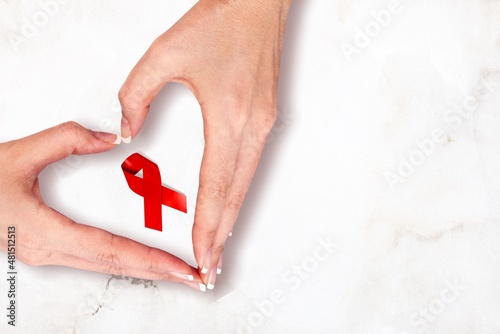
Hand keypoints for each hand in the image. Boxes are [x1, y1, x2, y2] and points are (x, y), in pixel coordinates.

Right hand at [0, 122, 204, 290]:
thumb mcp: (17, 154)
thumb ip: (65, 139)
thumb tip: (108, 137)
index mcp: (45, 232)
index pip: (113, 251)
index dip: (152, 260)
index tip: (182, 268)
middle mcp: (50, 250)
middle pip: (117, 266)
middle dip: (160, 273)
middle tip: (196, 277)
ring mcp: (48, 254)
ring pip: (108, 267)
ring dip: (146, 270)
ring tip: (178, 272)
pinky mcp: (47, 249)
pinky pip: (96, 261)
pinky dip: (125, 262)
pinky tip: (141, 261)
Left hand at [118, 0, 291, 288]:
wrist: (259, 3)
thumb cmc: (222, 22)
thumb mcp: (165, 53)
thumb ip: (137, 94)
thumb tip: (127, 130)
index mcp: (229, 114)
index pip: (215, 184)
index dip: (207, 225)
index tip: (201, 254)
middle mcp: (253, 126)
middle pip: (236, 195)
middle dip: (222, 235)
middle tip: (211, 268)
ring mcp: (264, 125)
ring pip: (246, 185)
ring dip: (231, 218)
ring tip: (219, 247)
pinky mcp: (265, 120)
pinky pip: (250, 167)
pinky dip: (238, 193)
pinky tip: (229, 206)